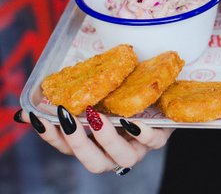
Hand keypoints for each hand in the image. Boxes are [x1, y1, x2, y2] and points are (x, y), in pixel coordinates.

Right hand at [14, 106, 173, 174]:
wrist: (160, 93)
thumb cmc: (120, 98)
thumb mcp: (92, 98)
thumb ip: (66, 103)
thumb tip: (25, 109)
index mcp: (95, 145)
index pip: (67, 149)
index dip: (52, 136)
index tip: (40, 118)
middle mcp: (115, 153)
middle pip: (94, 162)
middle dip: (78, 142)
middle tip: (68, 118)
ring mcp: (138, 148)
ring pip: (123, 158)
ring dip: (106, 139)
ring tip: (97, 118)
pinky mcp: (160, 138)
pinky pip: (153, 141)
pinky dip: (142, 133)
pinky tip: (131, 120)